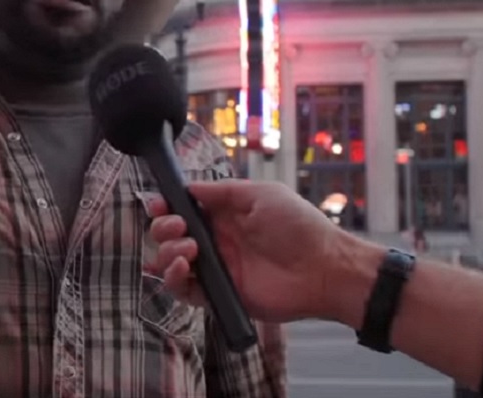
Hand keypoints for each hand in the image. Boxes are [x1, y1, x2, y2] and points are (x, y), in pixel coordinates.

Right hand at [146, 180, 349, 323]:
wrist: (323, 269)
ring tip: (190, 250)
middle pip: (169, 235)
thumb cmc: (298, 226)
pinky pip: (183, 291)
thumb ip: (221, 191)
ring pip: (169, 262)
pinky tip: (184, 268)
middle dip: (163, 228)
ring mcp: (215, 269)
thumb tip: (188, 187)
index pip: (182, 210)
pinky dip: (173, 279)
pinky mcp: (218, 295)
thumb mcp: (261, 194)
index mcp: (223, 215)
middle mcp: (215, 241)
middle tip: (179, 228)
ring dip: (167, 252)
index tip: (159, 205)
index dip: (165, 207)